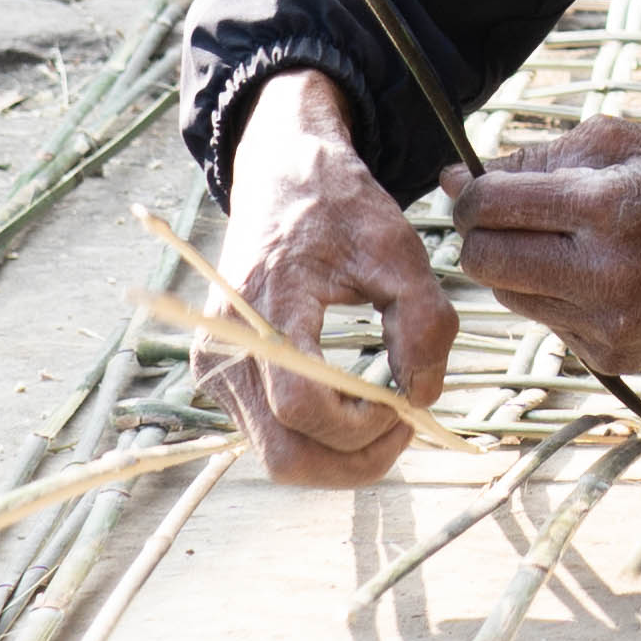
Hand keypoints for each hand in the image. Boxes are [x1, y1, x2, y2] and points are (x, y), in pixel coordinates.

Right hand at [201, 72, 457, 487]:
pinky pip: (271, 435)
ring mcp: (216, 367)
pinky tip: (352, 400)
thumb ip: (424, 322)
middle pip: (285, 457)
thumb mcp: (399, 249)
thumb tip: (423, 397)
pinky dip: (318, 437)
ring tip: (384, 412)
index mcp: (267, 305)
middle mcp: (226, 346)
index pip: (301, 405)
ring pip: (278, 457)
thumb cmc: (340, 208)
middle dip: (355, 460)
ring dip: (339, 454)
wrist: (282, 180)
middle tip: (404, 425)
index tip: (407, 405)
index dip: (362, 426)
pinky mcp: (220, 376)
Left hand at [452, 118, 640, 372]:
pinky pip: (546, 324)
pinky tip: (592, 275)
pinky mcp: (615, 355)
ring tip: (561, 244)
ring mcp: (612, 324)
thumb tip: (453, 181)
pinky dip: (553, 298)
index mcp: (609, 207)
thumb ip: (530, 158)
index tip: (472, 187)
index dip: (469, 194)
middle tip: (504, 216)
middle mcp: (609, 274)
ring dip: (518, 267)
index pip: (491, 207)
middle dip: (481, 235)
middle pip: (485, 263)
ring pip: (509, 298)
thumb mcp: (611, 141)